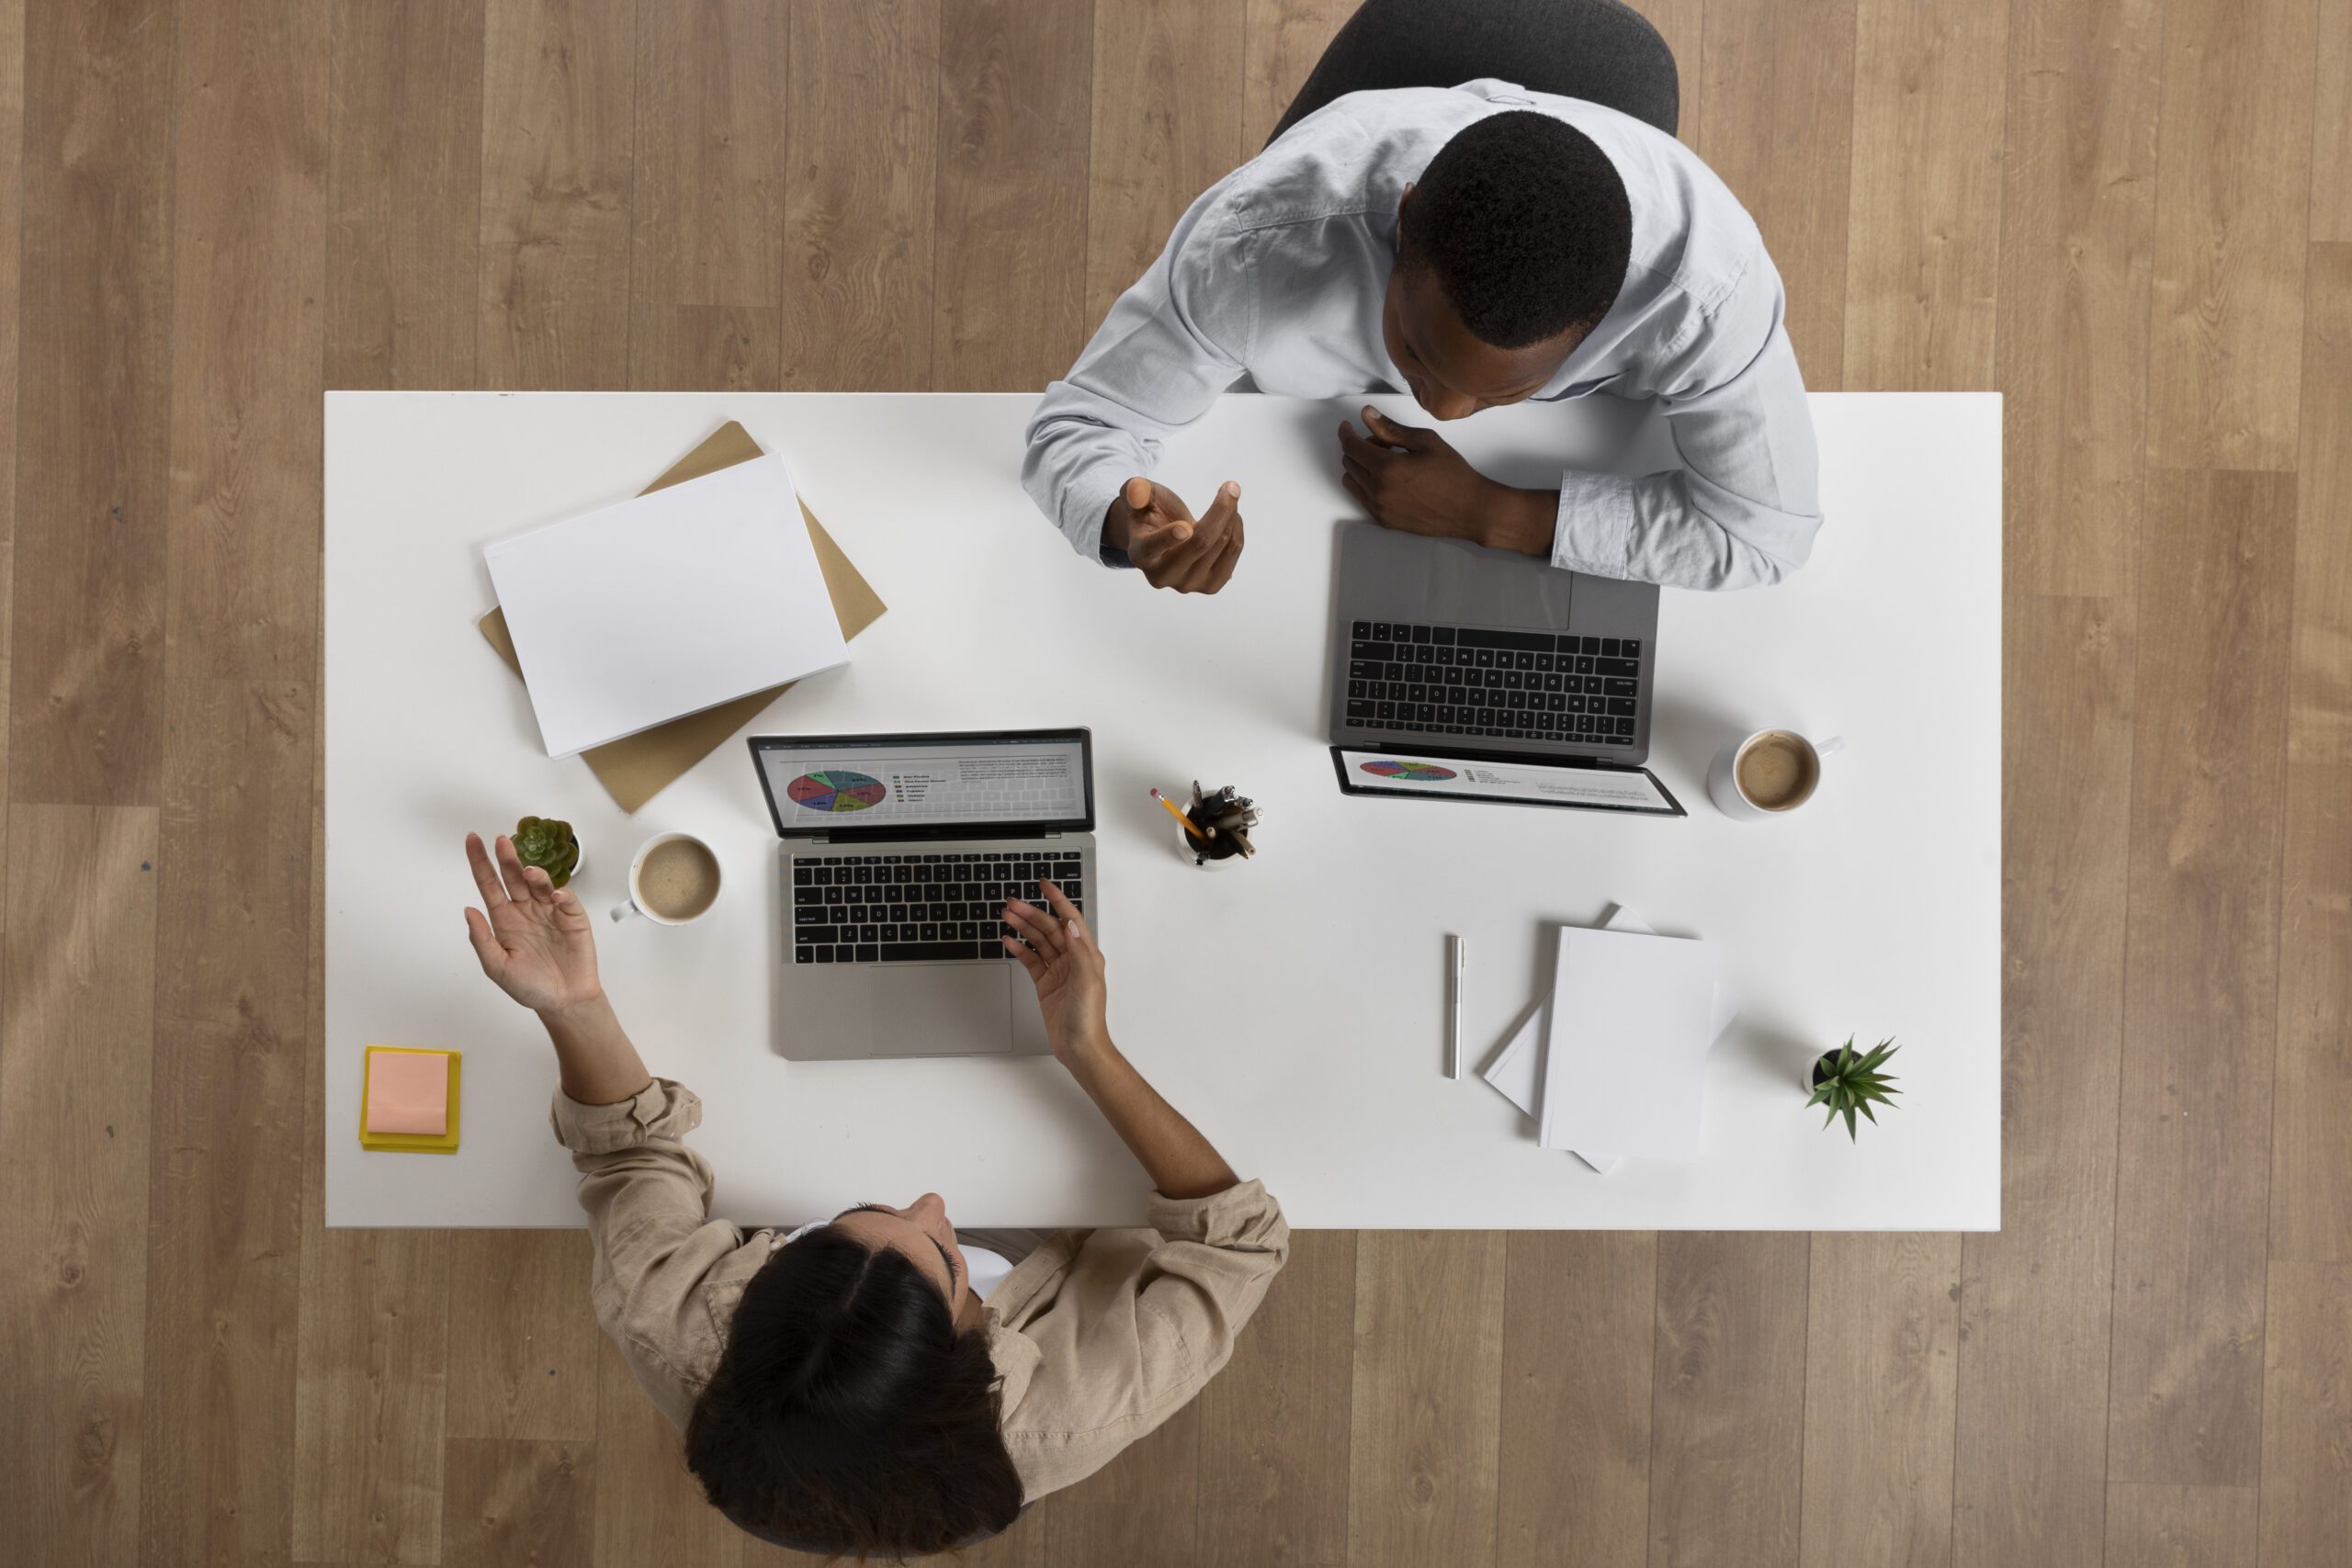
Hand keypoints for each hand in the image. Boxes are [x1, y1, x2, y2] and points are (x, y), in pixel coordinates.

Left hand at [463, 832, 602, 1014]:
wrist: (564, 1001)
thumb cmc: (530, 987)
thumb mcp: (497, 967)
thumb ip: (482, 939)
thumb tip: (468, 910)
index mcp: (504, 920)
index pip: (489, 885)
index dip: (480, 863)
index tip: (473, 841)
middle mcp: (526, 911)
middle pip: (514, 878)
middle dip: (508, 859)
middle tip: (502, 841)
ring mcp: (550, 912)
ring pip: (540, 884)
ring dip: (535, 875)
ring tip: (529, 872)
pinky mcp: (573, 917)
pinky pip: (567, 899)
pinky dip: (562, 894)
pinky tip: (556, 896)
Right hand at [1001, 879, 1110, 1065]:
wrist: (1079, 1048)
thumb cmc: (1088, 1019)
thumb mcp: (1087, 982)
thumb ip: (1078, 952)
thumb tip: (1070, 925)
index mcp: (1086, 955)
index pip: (1071, 920)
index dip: (1058, 900)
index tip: (1044, 885)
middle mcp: (1073, 960)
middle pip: (1050, 929)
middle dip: (1032, 914)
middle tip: (1012, 904)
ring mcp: (1059, 971)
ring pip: (1039, 942)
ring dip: (1023, 928)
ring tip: (1007, 916)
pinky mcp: (1046, 984)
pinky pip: (1032, 960)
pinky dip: (1020, 949)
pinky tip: (1009, 941)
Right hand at [1105, 475, 1244, 592]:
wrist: (1169, 539)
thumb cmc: (1153, 514)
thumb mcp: (1140, 497)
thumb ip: (1135, 490)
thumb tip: (1135, 489)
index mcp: (1140, 554)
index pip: (1153, 547)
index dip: (1169, 538)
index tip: (1185, 528)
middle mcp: (1162, 576)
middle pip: (1200, 543)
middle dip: (1221, 510)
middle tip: (1231, 486)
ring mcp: (1188, 585)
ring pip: (1221, 544)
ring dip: (1231, 515)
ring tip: (1227, 500)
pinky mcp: (1211, 587)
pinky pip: (1233, 552)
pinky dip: (1237, 529)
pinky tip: (1231, 519)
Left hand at [1337, 407, 1551, 554]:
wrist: (1469, 509)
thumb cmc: (1452, 473)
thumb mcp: (1424, 441)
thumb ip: (1391, 429)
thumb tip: (1367, 414)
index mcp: (1387, 468)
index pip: (1351, 446)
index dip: (1346, 433)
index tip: (1347, 426)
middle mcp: (1378, 491)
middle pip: (1349, 462)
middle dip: (1358, 447)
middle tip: (1383, 443)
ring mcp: (1379, 508)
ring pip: (1352, 481)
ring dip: (1360, 467)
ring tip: (1387, 461)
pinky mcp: (1385, 521)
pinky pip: (1362, 498)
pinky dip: (1367, 484)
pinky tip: (1390, 479)